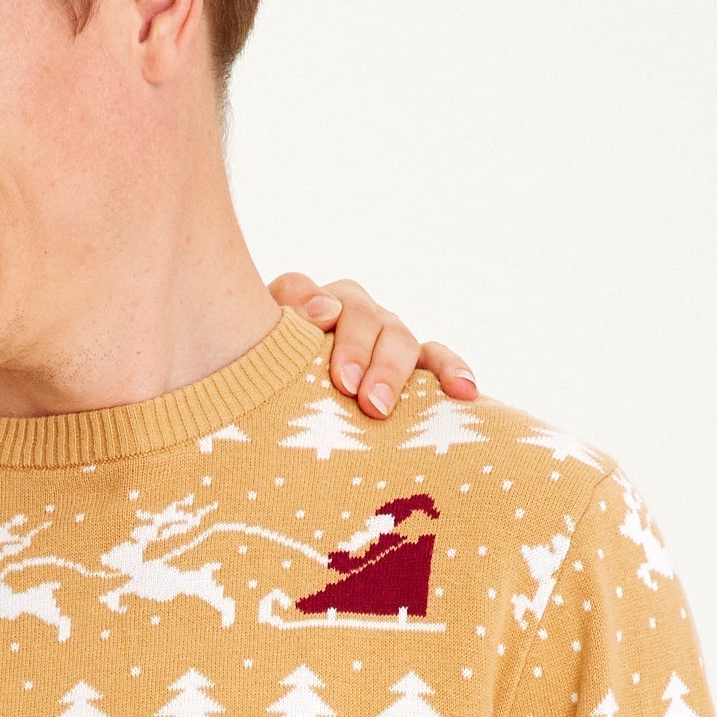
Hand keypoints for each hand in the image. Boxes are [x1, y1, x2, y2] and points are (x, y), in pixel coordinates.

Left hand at [267, 272, 478, 424]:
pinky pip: (438, 360)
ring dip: (391, 369)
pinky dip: (453, 371)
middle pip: (358, 312)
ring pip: (398, 337)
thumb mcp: (251, 371)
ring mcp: (383, 338)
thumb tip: (321, 312)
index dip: (308, 304)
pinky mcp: (415, 365)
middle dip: (355, 349)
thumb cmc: (265, 397)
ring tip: (379, 408)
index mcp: (296, 312)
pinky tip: (465, 392)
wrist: (285, 425)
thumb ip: (265, 344)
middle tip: (346, 388)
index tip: (318, 322)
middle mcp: (345, 316)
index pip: (299, 291)